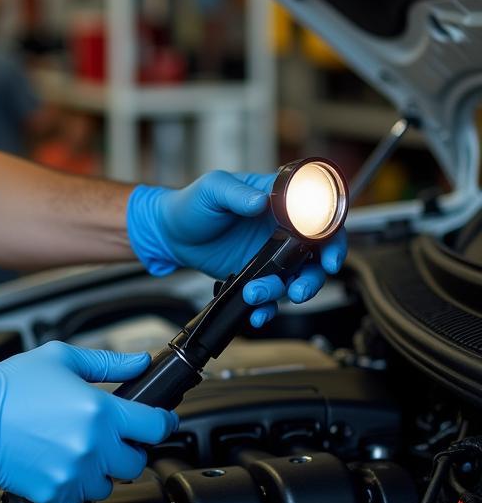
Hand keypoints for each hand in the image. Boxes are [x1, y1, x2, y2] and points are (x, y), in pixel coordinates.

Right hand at [0, 342, 176, 502]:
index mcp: (99, 411)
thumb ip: (108, 363)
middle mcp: (92, 447)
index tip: (157, 420)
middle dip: (128, 446)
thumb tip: (141, 363)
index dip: (161, 421)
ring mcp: (74, 475)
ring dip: (102, 468)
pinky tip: (59, 461)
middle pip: (137, 460)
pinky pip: (82, 496)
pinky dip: (77, 482)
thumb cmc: (8, 388)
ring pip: (110, 483)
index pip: (155, 426)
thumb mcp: (61, 359)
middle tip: (108, 433)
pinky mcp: (55, 494)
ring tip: (78, 447)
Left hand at [127, 170, 346, 325]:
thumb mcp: (212, 189)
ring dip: (283, 293)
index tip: (329, 256)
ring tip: (256, 295)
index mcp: (279, 202)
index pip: (319, 217)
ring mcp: (271, 255)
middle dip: (314, 277)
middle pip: (316, 256)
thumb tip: (260, 201)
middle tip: (298, 289)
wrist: (170, 234)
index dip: (333, 237)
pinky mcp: (256, 276)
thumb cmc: (192, 203)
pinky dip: (267, 308)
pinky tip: (256, 313)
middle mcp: (281, 230)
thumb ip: (236, 192)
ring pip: (295, 279)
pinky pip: (272, 296)